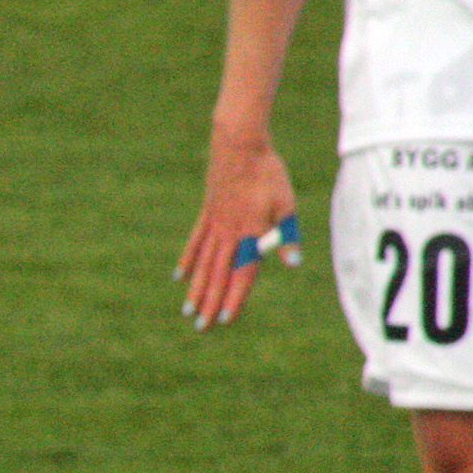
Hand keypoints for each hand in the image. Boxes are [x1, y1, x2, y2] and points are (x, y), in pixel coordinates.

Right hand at [177, 134, 300, 329]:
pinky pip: (195, 243)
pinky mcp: (207, 214)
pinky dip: (188, 260)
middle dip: (209, 302)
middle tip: (201, 326)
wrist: (239, 146)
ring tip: (187, 310)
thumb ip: (286, 235)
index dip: (234, 297)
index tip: (225, 318)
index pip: (241, 273)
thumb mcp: (285, 203)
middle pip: (218, 275)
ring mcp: (214, 225)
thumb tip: (292, 263)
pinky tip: (180, 276)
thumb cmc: (268, 174)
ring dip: (195, 289)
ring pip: (203, 264)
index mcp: (249, 233)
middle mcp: (228, 234)